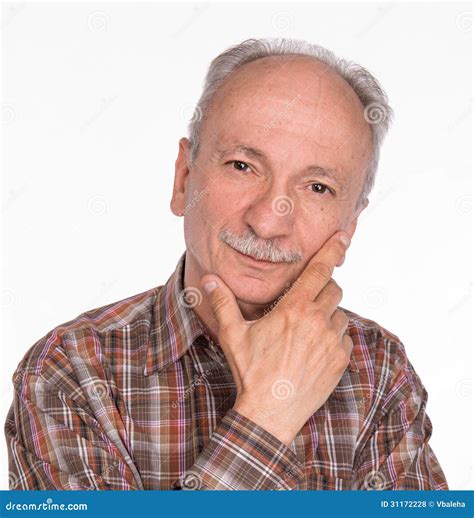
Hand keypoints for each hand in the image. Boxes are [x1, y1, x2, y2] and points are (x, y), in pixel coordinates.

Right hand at [200, 231, 352, 445]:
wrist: (270, 414)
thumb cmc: (251, 372)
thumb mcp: (233, 335)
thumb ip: (223, 302)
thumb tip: (208, 279)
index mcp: (295, 309)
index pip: (319, 270)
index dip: (333, 250)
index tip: (343, 237)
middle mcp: (318, 321)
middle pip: (333, 289)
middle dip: (323, 288)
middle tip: (305, 300)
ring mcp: (332, 342)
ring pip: (339, 314)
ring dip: (327, 315)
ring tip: (306, 330)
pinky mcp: (340, 361)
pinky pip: (344, 338)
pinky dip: (334, 337)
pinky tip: (315, 348)